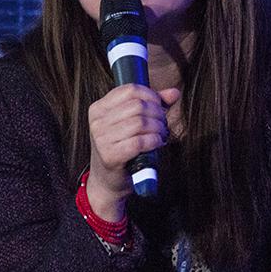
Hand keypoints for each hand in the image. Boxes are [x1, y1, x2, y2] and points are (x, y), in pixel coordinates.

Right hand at [86, 84, 180, 220]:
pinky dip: (154, 141)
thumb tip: (174, 93)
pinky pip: (139, 142)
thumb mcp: (131, 123)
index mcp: (99, 108)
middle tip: (162, 125)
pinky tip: (157, 144)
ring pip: (140, 123)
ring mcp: (101, 139)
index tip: (159, 107)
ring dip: (158, 129)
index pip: (130, 90)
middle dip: (157, 114)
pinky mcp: (110, 156)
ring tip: (161, 135)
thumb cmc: (122, 149)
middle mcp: (97, 122)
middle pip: (138, 106)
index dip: (151, 96)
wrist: (108, 182)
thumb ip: (152, 105)